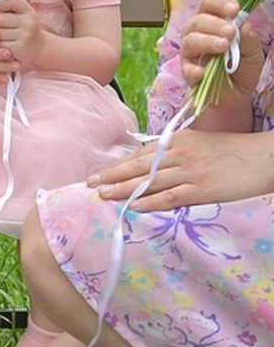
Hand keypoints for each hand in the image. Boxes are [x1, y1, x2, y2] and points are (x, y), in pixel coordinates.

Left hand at [0, 0, 42, 64]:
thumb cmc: (26, 29)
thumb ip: (10, 7)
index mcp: (30, 12)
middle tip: (1, 26)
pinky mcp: (19, 48)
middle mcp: (29, 23)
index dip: (1, 4)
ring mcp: (25, 36)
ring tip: (5, 36)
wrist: (40, 48)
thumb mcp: (23, 15)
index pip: (12, 1)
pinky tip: (6, 44)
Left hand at [88, 128, 273, 209]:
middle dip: (112, 175)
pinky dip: (151, 201)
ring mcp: (189, 172)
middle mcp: (179, 154)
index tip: (101, 172)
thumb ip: (175, 152)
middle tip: (90, 183)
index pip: (141, 154)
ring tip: (104, 194)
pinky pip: (171, 196)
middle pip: (138, 166)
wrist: (262, 158)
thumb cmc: (231, 151)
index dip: (119, 164)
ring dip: (124, 189)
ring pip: (149, 181)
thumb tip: (152, 163)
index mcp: (177, 140)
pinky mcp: (202, 189)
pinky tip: (135, 206)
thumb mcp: (198, 144)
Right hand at [179, 0, 264, 102]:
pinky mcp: (187, 70)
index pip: (209, 3)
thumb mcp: (253, 52)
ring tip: (223, 47)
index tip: (234, 10)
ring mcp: (190, 51)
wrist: (238, 95)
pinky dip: (193, 69)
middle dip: (215, 24)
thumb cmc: (242, 68)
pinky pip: (186, 67)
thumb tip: (241, 24)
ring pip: (191, 39)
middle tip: (231, 32)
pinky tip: (202, 72)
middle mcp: (198, 32)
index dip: (219, 3)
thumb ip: (248, 38)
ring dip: (207, 41)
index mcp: (213, 22)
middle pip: (199, 20)